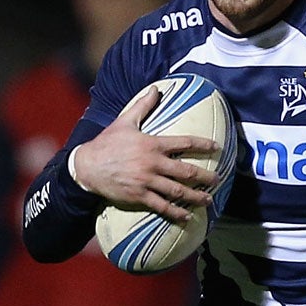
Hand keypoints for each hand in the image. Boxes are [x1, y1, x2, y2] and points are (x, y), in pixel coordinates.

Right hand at [70, 87, 218, 223]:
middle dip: (205, 176)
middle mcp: (152, 163)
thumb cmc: (107, 142)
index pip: (183, 143)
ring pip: (177, 191)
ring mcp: (146, 181)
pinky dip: (176, 213)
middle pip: (186, 171)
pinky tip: (187, 216)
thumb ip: (143, 106)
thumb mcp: (125, 121)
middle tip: (218, 180)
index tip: (217, 147)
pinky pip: (162, 206)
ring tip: (208, 200)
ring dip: (195, 196)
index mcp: (152, 144)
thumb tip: (156, 89)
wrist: (87, 166)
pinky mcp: (138, 196)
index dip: (202, 144)